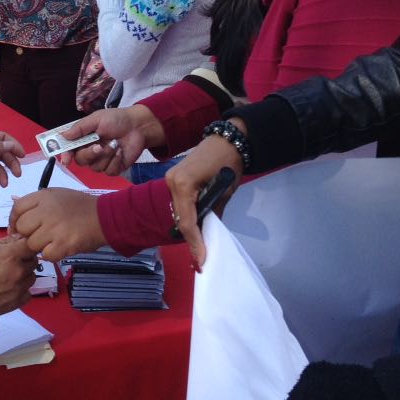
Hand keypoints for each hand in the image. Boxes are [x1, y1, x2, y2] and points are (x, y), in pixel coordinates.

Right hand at [0, 235, 37, 314]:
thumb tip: (16, 238)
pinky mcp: (17, 302)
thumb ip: (2, 243)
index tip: (20, 247)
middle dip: (25, 259)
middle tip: (11, 262)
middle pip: (33, 261)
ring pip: (31, 277)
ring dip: (24, 275)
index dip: (26, 245)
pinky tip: (10, 290)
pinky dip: (22, 291)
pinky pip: (28, 294)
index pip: (31, 245)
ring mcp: (19, 287)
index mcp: (11, 254)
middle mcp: (19, 270)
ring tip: (9, 277)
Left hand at [9, 188, 104, 261]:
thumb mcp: (56, 196)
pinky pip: (45, 255)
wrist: (105, 217)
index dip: (14, 220)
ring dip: (40, 246)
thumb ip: (36, 204)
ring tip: (53, 240)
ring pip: (31, 244)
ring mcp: (53, 228)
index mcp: (43, 196)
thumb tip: (16, 217)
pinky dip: (52, 254)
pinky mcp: (62, 244)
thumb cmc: (80, 206)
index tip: (18, 229)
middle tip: (41, 235)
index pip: (17, 208)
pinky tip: (61, 247)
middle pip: (22, 228)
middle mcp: (46, 211)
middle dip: (28, 234)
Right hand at [64, 105, 164, 174]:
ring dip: (106, 156)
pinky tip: (120, 152)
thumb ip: (80, 128)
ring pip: (95, 168)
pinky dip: (115, 161)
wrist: (138, 126)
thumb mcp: (97, 119)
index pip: (69, 150)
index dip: (65, 155)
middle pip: (81, 161)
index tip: (66, 159)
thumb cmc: (116, 119)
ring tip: (115, 144)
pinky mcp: (114, 168)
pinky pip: (109, 171)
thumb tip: (63, 136)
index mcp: (83, 140)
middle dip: (89, 154)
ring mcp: (102, 161)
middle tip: (98, 147)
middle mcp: (90, 152)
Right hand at [164, 125, 244, 268]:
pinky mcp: (174, 178)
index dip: (195, 242)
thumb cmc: (228, 162)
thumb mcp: (225, 191)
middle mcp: (171, 182)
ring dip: (189, 227)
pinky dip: (188, 215)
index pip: (187, 221)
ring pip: (178, 212)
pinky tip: (196, 226)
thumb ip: (214, 213)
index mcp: (183, 184)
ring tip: (200, 246)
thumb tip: (210, 233)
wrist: (226, 139)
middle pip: (179, 218)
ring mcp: (170, 179)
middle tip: (201, 257)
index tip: (202, 260)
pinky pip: (179, 203)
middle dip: (191, 238)